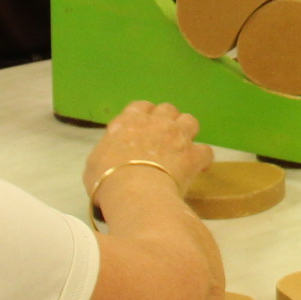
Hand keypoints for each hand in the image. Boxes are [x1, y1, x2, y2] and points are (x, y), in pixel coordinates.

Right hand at [85, 101, 211, 195]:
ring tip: (184, 147)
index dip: (145, 115)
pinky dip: (203, 159)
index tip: (144, 127)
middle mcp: (155, 122)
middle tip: (164, 138)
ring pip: (190, 121)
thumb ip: (106, 153)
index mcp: (128, 122)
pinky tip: (200, 167)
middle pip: (167, 109)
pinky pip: (206, 151)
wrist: (133, 193)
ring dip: (187, 132)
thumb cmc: (107, 180)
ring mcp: (177, 136)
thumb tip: (110, 158)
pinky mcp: (193, 154)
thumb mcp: (95, 163)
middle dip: (168, 120)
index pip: (140, 107)